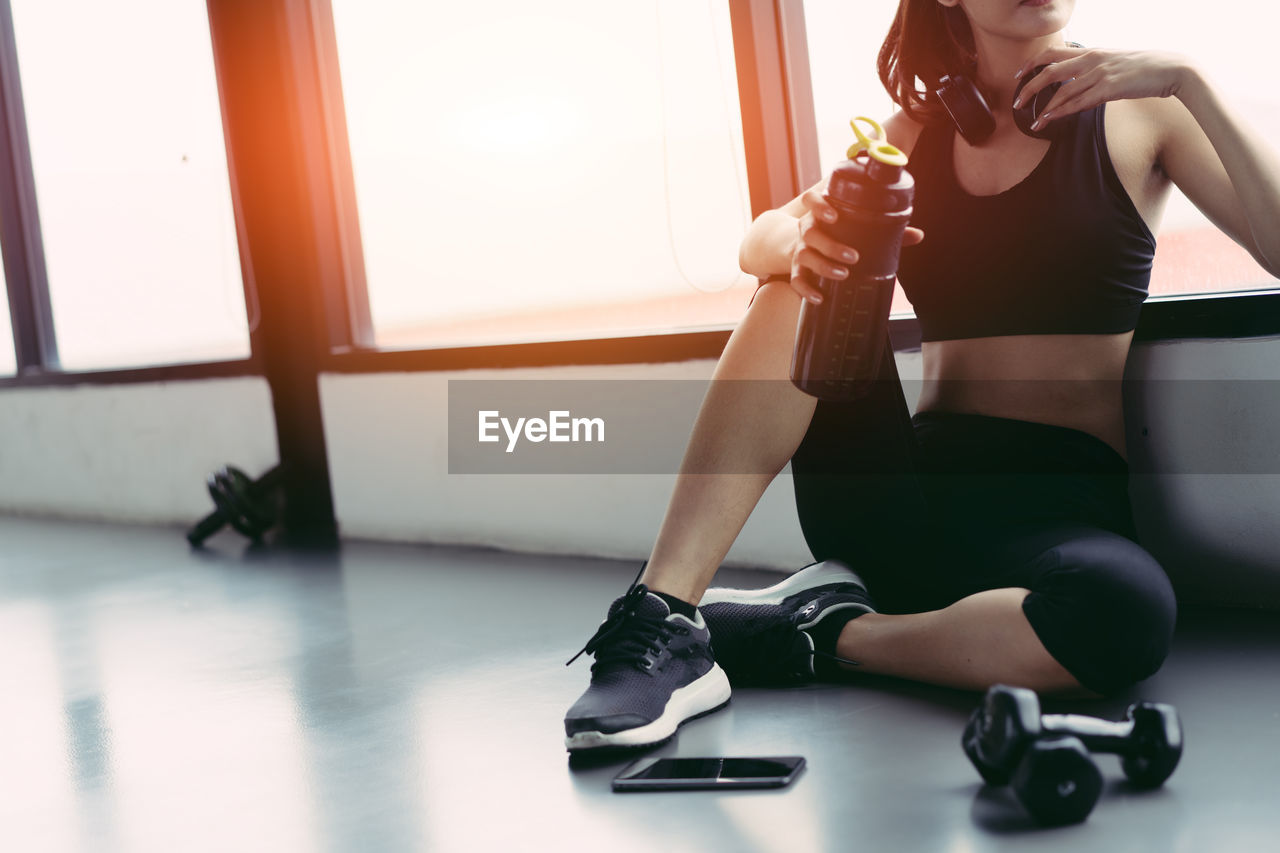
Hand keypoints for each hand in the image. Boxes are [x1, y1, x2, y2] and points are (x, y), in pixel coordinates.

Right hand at [791, 186, 923, 303]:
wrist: (797, 245)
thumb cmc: (834, 233)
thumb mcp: (852, 227)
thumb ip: (883, 230)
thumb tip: (917, 235)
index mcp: (819, 213)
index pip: (810, 199)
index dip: (819, 206)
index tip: (834, 216)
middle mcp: (806, 230)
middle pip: (810, 232)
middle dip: (831, 245)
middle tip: (853, 257)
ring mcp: (799, 249)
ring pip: (805, 256)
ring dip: (824, 266)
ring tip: (844, 274)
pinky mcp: (795, 269)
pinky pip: (796, 280)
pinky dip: (806, 290)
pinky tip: (819, 298)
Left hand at [1013, 45, 1194, 131]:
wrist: (1173, 69)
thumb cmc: (1145, 68)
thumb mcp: (1115, 62)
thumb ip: (1096, 69)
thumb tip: (1081, 82)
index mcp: (1092, 51)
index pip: (1054, 53)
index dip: (1033, 63)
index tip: (1019, 75)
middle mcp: (1093, 59)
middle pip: (1050, 71)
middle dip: (1029, 88)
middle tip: (1016, 102)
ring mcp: (1101, 73)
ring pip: (1062, 90)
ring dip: (1044, 108)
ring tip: (1033, 122)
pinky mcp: (1110, 88)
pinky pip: (1080, 102)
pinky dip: (1062, 111)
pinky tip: (1050, 119)